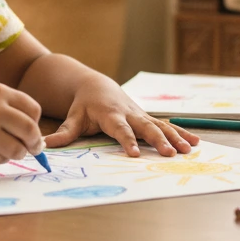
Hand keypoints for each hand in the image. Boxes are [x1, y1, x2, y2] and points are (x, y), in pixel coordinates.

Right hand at [0, 83, 43, 163]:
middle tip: (32, 148)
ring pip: (17, 150)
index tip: (30, 130)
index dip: (35, 123)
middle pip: (30, 131)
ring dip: (15, 152)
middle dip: (34, 143)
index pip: (33, 110)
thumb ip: (10, 110)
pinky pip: (0, 159)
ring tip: (2, 147)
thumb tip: (37, 137)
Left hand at [47, 75, 199, 156]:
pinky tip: (195, 142)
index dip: (127, 140)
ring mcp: (140, 114)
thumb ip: (62, 134)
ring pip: (160, 125)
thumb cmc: (83, 106)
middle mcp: (129, 113)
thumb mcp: (72, 118)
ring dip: (175, 137)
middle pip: (146, 127)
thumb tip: (44, 146)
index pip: (120, 129)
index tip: (135, 154)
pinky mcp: (147, 117)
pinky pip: (166, 125)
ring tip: (189, 150)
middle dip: (159, 140)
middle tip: (170, 154)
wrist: (96, 86)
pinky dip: (181, 132)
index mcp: (110, 114)